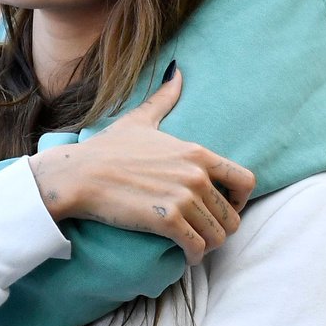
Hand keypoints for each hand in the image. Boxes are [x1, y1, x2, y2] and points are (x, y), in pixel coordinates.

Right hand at [28, 69, 255, 264]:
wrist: (79, 175)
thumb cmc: (107, 149)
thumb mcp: (140, 120)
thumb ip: (164, 98)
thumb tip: (177, 69)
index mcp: (196, 153)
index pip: (246, 181)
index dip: (240, 200)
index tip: (224, 207)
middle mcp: (196, 175)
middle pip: (233, 215)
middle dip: (221, 227)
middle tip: (203, 231)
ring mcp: (183, 198)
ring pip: (218, 236)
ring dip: (209, 245)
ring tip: (194, 244)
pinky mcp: (167, 221)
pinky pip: (197, 248)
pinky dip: (194, 256)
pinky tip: (184, 254)